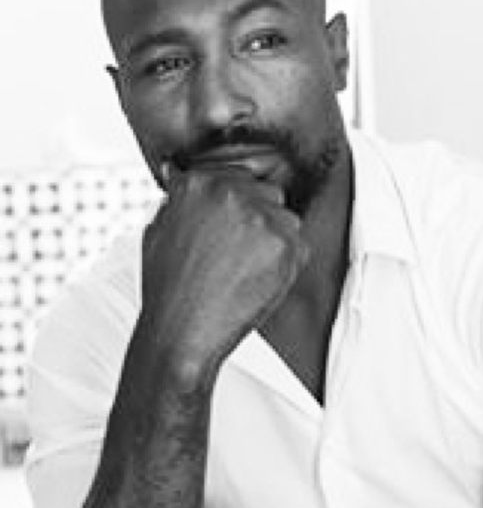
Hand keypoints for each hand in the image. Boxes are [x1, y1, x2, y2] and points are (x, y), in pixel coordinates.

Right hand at [141, 165, 309, 374]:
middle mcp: (232, 193)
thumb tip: (181, 178)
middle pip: (266, 193)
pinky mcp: (286, 245)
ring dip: (274, 239)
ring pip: (286, 219)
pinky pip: (299, 246)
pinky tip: (258, 279)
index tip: (235, 220)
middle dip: (258, 218)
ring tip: (246, 268)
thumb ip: (178, 200)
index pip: (236, 176)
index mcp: (199, 183)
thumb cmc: (169, 291)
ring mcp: (262, 218)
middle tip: (239, 252)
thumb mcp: (158, 230)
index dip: (238, 202)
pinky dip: (286, 263)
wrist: (183, 331)